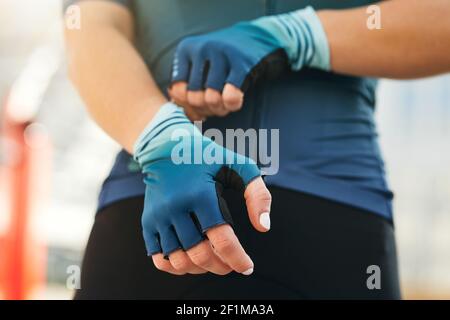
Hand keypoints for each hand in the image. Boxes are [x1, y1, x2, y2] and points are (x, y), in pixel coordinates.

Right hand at [134, 102, 271, 274]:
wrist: (165, 146)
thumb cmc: (207, 157)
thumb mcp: (238, 165)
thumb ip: (257, 193)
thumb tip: (264, 227)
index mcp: (201, 194)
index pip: (222, 240)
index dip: (238, 259)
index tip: (248, 267)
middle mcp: (176, 207)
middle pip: (200, 255)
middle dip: (221, 267)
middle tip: (232, 265)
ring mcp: (159, 217)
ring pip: (180, 261)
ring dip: (201, 269)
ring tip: (213, 261)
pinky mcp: (147, 222)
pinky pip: (160, 259)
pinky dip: (177, 268)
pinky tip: (191, 261)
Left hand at [169, 6, 329, 118]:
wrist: (259, 38)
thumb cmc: (226, 60)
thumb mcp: (201, 68)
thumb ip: (188, 89)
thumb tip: (185, 114)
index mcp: (186, 50)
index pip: (178, 91)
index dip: (190, 106)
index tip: (201, 107)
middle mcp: (201, 49)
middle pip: (195, 98)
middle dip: (207, 109)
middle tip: (216, 107)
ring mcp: (221, 54)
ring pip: (211, 99)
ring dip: (220, 109)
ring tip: (225, 105)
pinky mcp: (241, 63)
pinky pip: (230, 96)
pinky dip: (232, 105)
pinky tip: (237, 102)